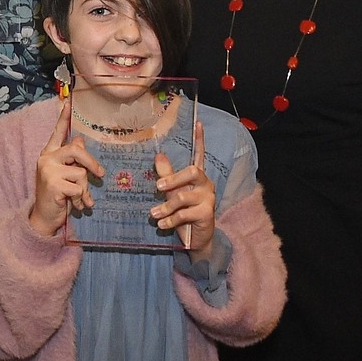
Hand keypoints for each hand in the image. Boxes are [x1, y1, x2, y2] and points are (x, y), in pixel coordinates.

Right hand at [31, 97, 102, 235]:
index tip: (67, 101)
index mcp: (49, 154)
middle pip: (76, 150)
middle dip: (91, 163)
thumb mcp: (65, 175)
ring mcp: (48, 171)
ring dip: (86, 189)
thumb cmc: (57, 195)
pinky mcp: (53, 184)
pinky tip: (76, 205)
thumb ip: (71, 159)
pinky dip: (82, 198)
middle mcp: (46, 159)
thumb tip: (80, 139)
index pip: (57, 132)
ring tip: (80, 198)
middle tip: (101, 174)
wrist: (44, 217)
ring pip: (81, 172)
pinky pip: (79, 187)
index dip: (63, 118)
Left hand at [151, 119, 215, 255]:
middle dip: (172, 179)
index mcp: (196, 177)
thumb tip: (158, 156)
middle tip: (157, 187)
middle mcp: (205, 184)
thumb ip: (167, 175)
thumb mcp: (172, 193)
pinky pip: (184, 213)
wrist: (194, 239)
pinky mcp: (206, 214)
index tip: (198, 122)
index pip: (199, 154)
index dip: (200, 139)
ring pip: (183, 197)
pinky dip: (170, 220)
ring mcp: (208, 199)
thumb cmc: (182, 213)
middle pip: (192, 172)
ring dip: (165, 207)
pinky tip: (161, 224)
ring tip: (154, 214)